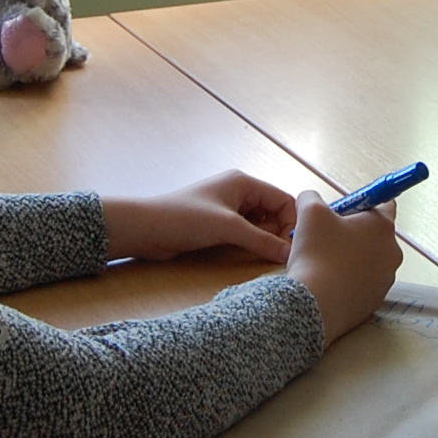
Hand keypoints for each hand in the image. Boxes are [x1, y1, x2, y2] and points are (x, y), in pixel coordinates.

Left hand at [101, 171, 299, 263]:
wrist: (147, 228)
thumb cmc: (186, 219)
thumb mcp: (229, 228)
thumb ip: (262, 241)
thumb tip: (289, 254)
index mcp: (244, 183)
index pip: (283, 200)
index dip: (291, 222)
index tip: (290, 246)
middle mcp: (239, 192)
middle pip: (273, 212)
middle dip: (278, 232)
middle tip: (276, 254)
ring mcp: (228, 208)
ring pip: (260, 224)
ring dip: (264, 239)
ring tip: (262, 254)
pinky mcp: (218, 224)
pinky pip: (245, 232)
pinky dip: (250, 242)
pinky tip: (248, 253)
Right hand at [283, 191, 401, 343]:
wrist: (316, 305)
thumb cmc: (317, 254)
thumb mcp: (309, 213)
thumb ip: (312, 197)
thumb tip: (310, 199)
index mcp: (382, 226)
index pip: (384, 203)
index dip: (361, 203)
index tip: (342, 211)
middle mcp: (392, 252)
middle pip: (375, 234)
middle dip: (353, 232)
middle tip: (326, 237)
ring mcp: (386, 279)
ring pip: (369, 260)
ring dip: (352, 257)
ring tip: (324, 262)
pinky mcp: (375, 301)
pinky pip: (363, 283)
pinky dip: (349, 280)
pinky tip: (328, 282)